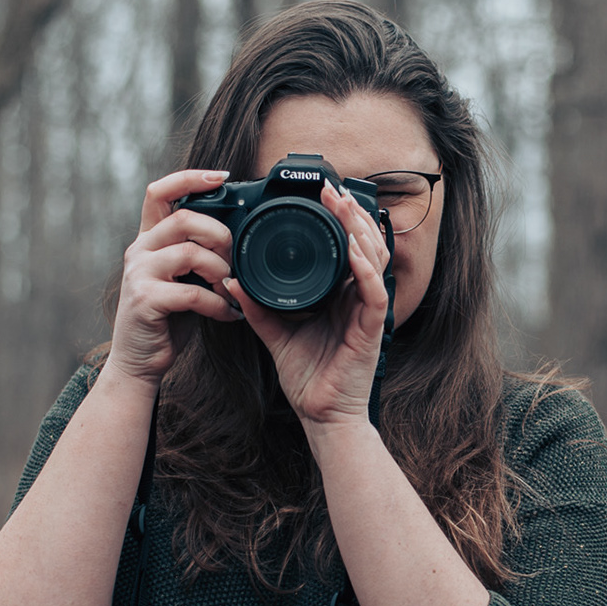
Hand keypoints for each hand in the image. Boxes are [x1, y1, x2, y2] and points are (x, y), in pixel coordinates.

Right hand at [104, 169, 242, 387]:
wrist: (138, 362)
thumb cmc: (166, 319)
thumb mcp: (181, 278)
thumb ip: (195, 252)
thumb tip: (236, 234)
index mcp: (148, 240)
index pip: (159, 192)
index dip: (190, 178)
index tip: (222, 177)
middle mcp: (139, 251)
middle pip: (183, 218)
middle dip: (219, 235)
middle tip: (233, 260)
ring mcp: (139, 275)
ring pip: (190, 252)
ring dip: (220, 271)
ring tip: (230, 290)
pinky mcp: (145, 300)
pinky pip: (192, 292)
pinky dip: (217, 304)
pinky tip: (228, 314)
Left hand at [230, 182, 390, 429]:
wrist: (321, 416)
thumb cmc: (308, 378)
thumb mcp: (276, 334)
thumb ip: (257, 307)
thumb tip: (232, 282)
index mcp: (341, 295)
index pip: (348, 247)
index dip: (339, 219)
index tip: (320, 195)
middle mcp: (358, 297)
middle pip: (365, 243)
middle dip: (349, 213)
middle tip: (330, 189)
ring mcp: (369, 311)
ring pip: (374, 259)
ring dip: (359, 229)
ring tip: (342, 205)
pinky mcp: (373, 328)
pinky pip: (374, 291)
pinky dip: (364, 268)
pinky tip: (353, 249)